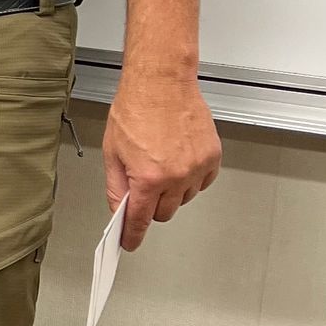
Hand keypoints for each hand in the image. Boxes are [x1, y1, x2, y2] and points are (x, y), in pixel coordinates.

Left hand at [103, 70, 220, 251]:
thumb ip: (116, 186)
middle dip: (150, 205)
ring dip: (172, 191)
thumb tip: (118, 208)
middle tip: (143, 184)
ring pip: (184, 199)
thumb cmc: (135, 109)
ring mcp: (197, 167)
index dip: (133, 235)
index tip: (130, 243)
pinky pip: (203, 183)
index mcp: (148, 177)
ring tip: (161, 162)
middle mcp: (176, 176)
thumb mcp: (112, 151)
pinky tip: (179, 160)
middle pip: (163, 213)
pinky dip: (191, 179)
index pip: (140, 219)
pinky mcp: (212, 157)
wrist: (161, 82)